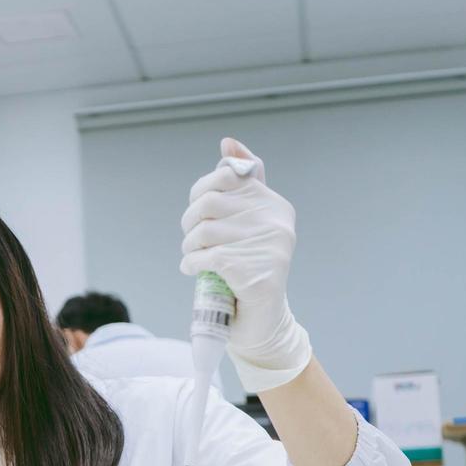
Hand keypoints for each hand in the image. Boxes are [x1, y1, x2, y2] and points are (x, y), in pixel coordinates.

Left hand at [179, 138, 311, 390]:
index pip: (228, 174)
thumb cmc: (249, 268)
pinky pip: (204, 256)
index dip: (201, 190)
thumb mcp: (248, 224)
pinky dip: (190, 264)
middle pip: (209, 201)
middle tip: (191, 240)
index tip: (198, 210)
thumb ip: (241, 185)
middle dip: (190, 221)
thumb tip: (228, 142)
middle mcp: (276, 221)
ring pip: (203, 230)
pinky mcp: (252, 271)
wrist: (262, 322)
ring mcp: (267, 247)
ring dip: (188, 247)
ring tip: (193, 257)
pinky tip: (192, 270)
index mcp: (275, 205)